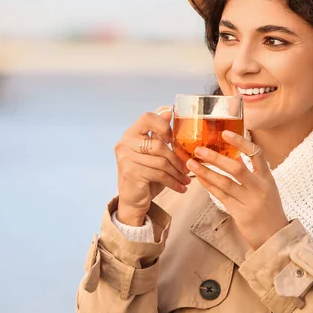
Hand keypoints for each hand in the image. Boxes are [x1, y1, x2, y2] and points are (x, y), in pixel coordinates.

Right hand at [114, 106, 190, 225]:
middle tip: (188, 167)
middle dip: (177, 158)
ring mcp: (126, 158)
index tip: (174, 139)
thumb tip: (169, 111)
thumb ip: (159, 135)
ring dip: (177, 172)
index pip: (148, 117)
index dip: (164, 126)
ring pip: (161, 161)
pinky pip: (159, 174)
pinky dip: (173, 182)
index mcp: (131, 134)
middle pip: (159, 144)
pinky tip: (181, 187)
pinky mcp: (131, 173)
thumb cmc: (146, 174)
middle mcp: (125, 143)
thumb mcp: (154, 153)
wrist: (133, 200)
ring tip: (186, 179)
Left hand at [186, 130, 288, 249]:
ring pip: (225, 184)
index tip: (225, 133)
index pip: (257, 154)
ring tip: (191, 163)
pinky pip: (221, 197)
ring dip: (206, 172)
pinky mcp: (240, 214)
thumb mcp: (266, 188)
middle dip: (216, 158)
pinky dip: (209, 186)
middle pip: (237, 169)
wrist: (275, 236)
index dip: (241, 142)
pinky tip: (199, 178)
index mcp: (267, 178)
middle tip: (199, 149)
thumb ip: (252, 173)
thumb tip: (233, 155)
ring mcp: (250, 202)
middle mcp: (259, 188)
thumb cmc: (269, 209)